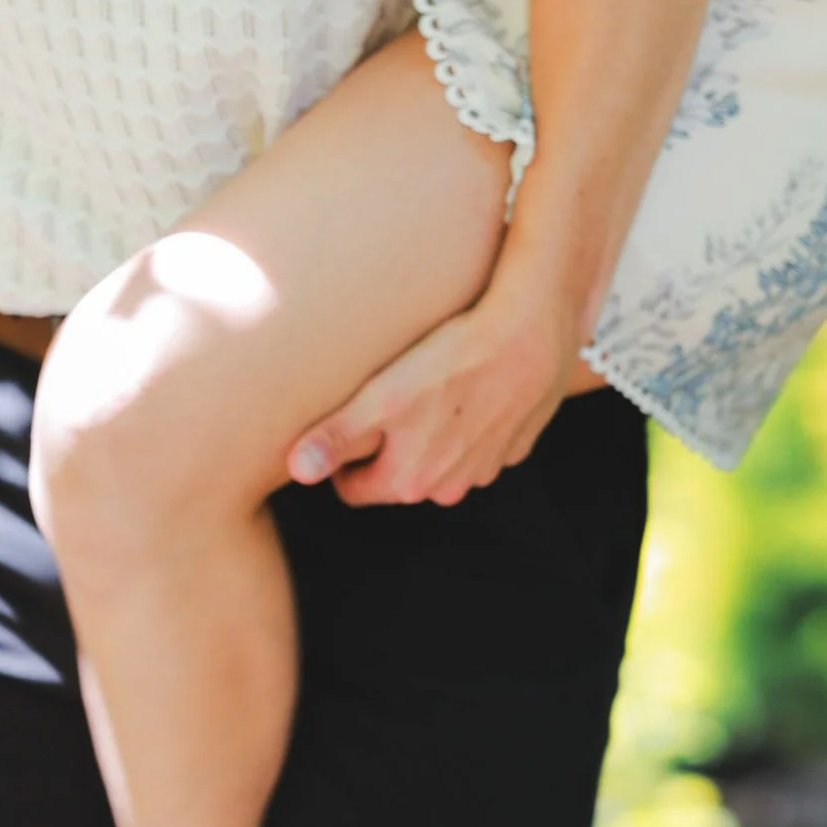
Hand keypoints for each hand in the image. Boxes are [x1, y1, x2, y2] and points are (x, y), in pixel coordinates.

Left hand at [288, 272, 585, 508]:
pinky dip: (468, 425)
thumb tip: (295, 472)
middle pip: (398, 477)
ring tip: (429, 390)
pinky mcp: (514, 446)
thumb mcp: (383, 397)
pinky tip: (468, 388)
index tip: (345, 425)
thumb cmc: (452, 361)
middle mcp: (449, 488)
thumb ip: (336, 438)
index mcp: (409, 481)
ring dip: (429, 436)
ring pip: (439, 462)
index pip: (354, 490)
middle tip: (387, 399)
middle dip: (387, 447)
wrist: (530, 335)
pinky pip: (477, 445)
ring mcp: (486, 470)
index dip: (342, 460)